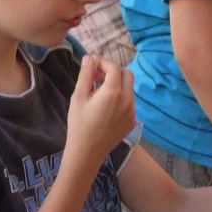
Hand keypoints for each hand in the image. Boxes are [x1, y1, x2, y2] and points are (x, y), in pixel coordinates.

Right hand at [64, 51, 134, 165]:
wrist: (87, 153)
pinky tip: (106, 108)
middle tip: (97, 76)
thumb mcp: (78, 97)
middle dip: (113, 70)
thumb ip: (85, 75)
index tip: (92, 64)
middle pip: (127, 74)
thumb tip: (89, 58)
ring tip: (99, 92)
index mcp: (113, 92)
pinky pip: (130, 103)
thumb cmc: (79, 125)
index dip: (103, 62)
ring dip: (117, 84)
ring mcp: (132, 112)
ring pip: (129, 89)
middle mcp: (127, 100)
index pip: (113, 67)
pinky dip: (120, 98)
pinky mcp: (132, 121)